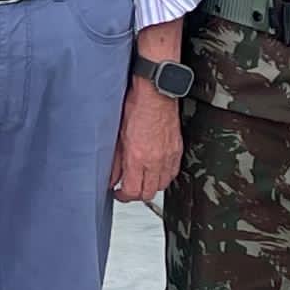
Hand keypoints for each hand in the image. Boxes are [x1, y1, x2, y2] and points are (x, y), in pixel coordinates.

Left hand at [112, 81, 183, 203]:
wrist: (156, 93)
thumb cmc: (136, 106)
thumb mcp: (118, 135)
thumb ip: (115, 160)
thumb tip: (111, 176)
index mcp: (137, 157)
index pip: (132, 191)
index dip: (123, 196)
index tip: (118, 192)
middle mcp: (155, 160)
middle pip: (148, 193)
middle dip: (136, 194)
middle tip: (128, 188)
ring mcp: (168, 156)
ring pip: (162, 185)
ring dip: (150, 186)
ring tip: (141, 180)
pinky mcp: (177, 150)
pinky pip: (172, 173)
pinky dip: (163, 176)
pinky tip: (156, 171)